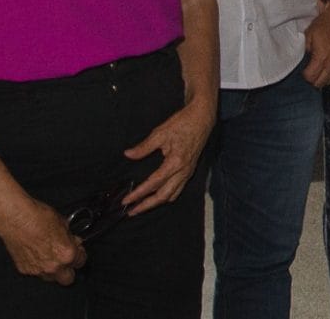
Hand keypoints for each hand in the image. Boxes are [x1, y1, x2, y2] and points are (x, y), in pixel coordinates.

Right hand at [0, 197, 86, 284]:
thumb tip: (73, 241)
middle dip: (69, 270)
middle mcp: (53, 266)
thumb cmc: (38, 217)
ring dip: (52, 270)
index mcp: (67, 254)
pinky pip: (35, 272)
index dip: (80, 255)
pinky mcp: (24, 270)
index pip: (81, 262)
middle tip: (66, 259)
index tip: (77, 251)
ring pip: (50, 278)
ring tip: (49, 255)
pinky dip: (37, 265)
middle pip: (68, 279)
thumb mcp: (64, 223)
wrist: (17, 218)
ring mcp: (38, 270)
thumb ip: (70, 238)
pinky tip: (35, 253)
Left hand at [121, 98, 214, 214]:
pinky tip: (158, 194)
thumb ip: (144, 147)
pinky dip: (167, 195)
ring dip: (157, 202)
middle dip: (147, 205)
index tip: (126, 200)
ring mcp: (188, 172)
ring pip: (172, 195)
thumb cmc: (182, 123)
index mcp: (175, 162)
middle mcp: (183, 171)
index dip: (139, 193)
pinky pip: (178, 188)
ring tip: (143, 206)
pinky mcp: (190, 170)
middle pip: (164, 196)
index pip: (153, 183)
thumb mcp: (160, 133)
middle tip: (131, 211)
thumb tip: (128, 155)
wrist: (202, 117)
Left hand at [302, 0, 329, 87]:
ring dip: (325, 79)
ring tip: (320, 73)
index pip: (311, 77)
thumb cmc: (326, 22)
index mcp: (322, 57)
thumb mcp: (309, 34)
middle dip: (313, 80)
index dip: (304, 76)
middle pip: (321, 83)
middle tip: (310, 74)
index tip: (303, 71)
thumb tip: (304, 61)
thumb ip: (305, 50)